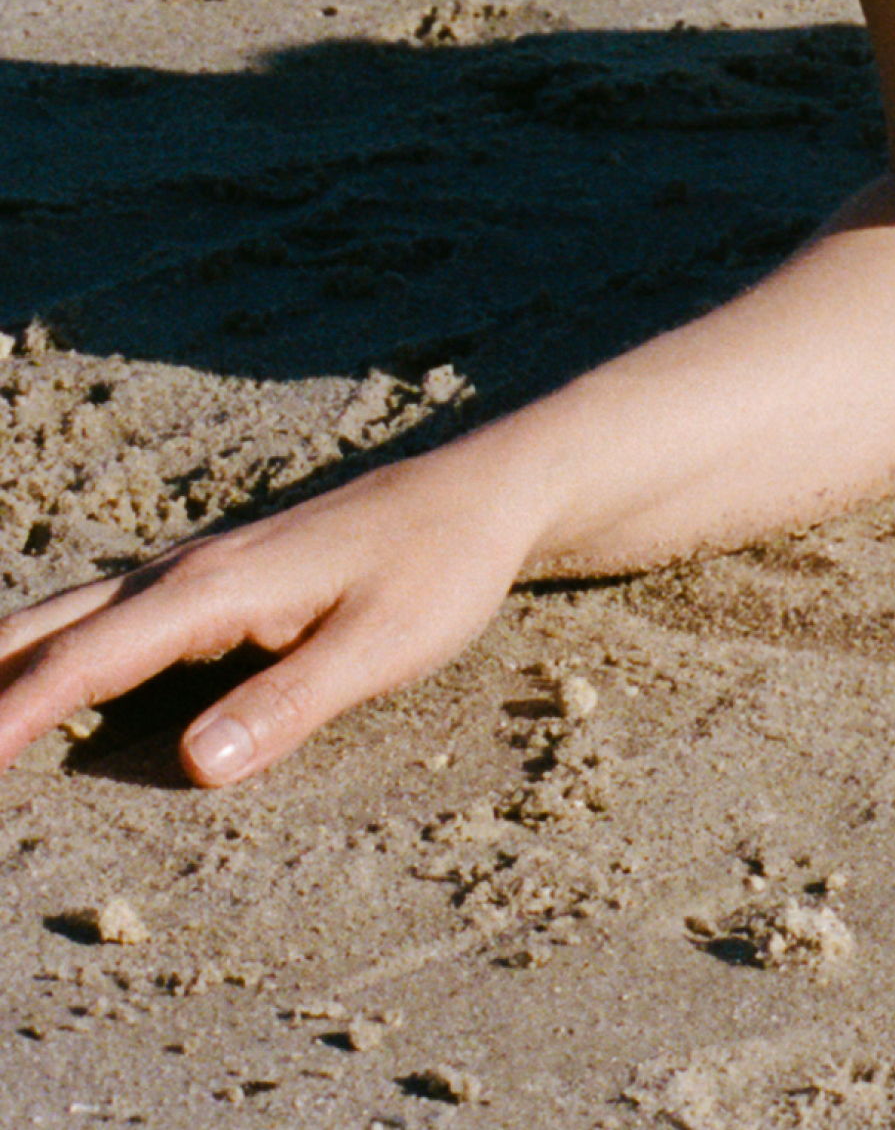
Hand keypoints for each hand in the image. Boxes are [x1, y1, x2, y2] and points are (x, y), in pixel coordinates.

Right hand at [0, 447, 543, 789]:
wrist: (482, 494)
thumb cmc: (441, 568)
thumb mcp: (385, 644)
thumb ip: (290, 703)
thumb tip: (195, 766)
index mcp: (208, 592)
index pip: (80, 664)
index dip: (7, 721)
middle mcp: (176, 577)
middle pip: (37, 633)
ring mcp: (184, 577)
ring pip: (56, 622)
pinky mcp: (203, 588)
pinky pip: (93, 624)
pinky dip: (39, 658)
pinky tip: (24, 697)